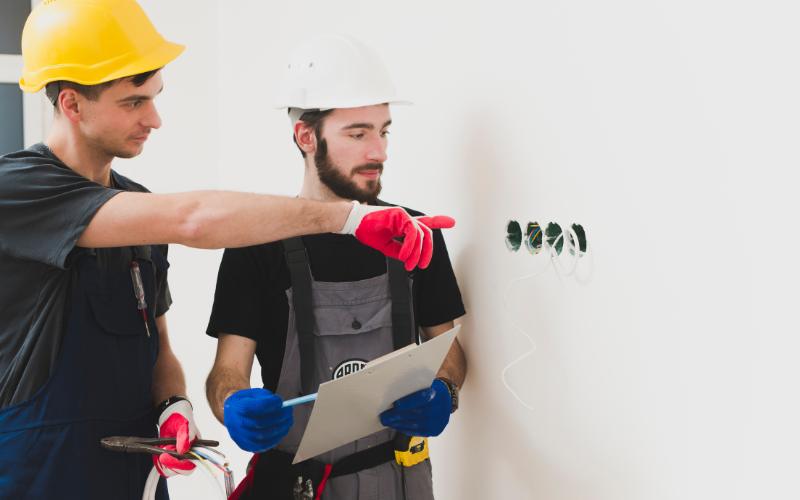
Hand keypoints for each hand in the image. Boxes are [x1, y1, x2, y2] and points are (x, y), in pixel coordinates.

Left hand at [153, 399, 199, 477]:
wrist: (171, 415)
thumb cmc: (182, 418)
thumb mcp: (184, 424)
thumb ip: (186, 436)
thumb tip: (183, 449)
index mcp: (196, 451)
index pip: (189, 466)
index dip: (178, 465)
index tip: (165, 457)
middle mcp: (188, 457)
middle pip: (178, 470)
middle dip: (168, 463)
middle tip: (161, 453)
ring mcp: (178, 458)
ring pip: (169, 470)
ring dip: (162, 461)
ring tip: (161, 448)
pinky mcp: (169, 458)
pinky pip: (162, 466)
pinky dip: (157, 460)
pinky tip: (158, 449)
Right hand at [224, 388, 293, 452]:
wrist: (233, 414)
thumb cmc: (247, 401)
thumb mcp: (253, 393)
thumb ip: (266, 397)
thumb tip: (281, 405)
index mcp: (236, 407)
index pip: (255, 407)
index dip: (271, 405)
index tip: (281, 401)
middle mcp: (235, 423)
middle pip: (260, 423)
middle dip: (279, 416)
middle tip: (289, 411)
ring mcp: (240, 437)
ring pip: (263, 435)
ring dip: (280, 428)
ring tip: (288, 420)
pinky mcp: (245, 446)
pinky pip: (263, 446)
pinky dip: (276, 438)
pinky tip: (283, 430)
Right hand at [340, 201, 455, 270]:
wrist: (353, 223)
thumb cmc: (367, 232)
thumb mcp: (386, 246)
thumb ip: (399, 251)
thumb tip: (409, 258)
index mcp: (404, 225)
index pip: (424, 223)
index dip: (438, 221)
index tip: (452, 221)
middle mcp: (406, 219)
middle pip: (426, 234)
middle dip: (427, 252)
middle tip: (422, 266)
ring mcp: (404, 216)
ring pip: (421, 235)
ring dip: (417, 253)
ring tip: (409, 265)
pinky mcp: (400, 215)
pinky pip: (412, 232)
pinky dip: (410, 246)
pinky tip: (404, 256)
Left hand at [379, 379, 451, 436]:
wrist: (445, 399)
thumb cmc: (430, 389)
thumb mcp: (424, 384)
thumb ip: (411, 389)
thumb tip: (391, 395)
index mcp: (435, 395)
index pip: (421, 399)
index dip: (407, 403)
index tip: (394, 406)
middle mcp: (438, 409)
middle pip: (415, 414)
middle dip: (397, 417)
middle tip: (384, 417)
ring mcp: (437, 422)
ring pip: (415, 425)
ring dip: (399, 425)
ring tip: (387, 422)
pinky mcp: (435, 431)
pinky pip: (418, 432)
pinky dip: (405, 429)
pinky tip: (397, 426)